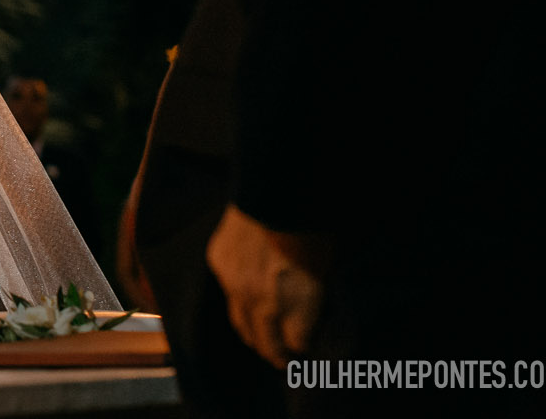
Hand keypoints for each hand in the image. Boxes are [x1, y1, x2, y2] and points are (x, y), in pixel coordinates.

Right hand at [206, 204, 322, 367]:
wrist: (277, 188)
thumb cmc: (312, 226)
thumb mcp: (326, 269)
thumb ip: (315, 300)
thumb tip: (311, 318)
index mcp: (297, 304)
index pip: (296, 346)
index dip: (304, 349)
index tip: (308, 348)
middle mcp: (263, 301)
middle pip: (266, 345)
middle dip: (277, 354)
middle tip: (283, 357)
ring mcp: (235, 284)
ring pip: (240, 323)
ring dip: (253, 334)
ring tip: (261, 338)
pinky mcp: (219, 264)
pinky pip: (228, 292)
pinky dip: (239, 297)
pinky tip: (248, 293)